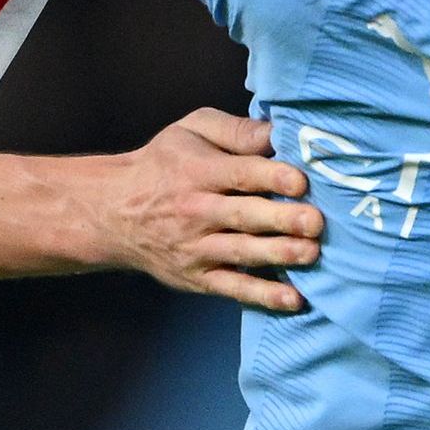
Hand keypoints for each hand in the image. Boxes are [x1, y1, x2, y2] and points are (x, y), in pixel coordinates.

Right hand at [95, 109, 326, 314]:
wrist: (114, 212)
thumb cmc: (164, 165)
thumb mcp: (191, 131)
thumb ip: (236, 131)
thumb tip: (279, 131)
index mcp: (197, 172)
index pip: (239, 174)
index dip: (271, 177)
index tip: (300, 181)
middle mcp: (196, 211)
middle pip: (244, 216)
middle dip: (281, 220)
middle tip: (316, 222)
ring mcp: (196, 248)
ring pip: (242, 252)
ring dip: (278, 255)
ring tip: (311, 254)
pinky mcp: (198, 277)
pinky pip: (234, 287)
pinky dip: (263, 295)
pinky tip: (293, 298)